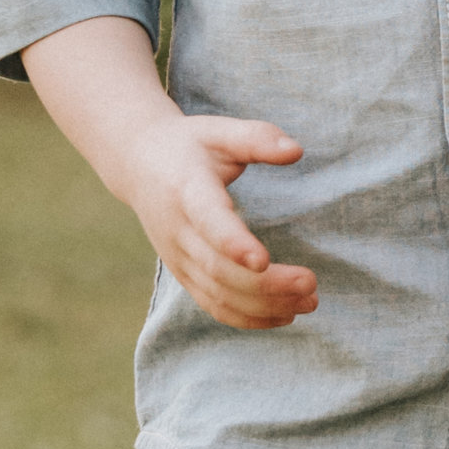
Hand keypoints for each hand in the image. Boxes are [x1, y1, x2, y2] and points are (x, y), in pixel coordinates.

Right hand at [125, 111, 317, 329]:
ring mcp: (178, 258)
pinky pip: (213, 305)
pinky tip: (284, 315)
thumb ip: (258, 138)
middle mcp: (178, 231)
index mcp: (187, 190)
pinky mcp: (183, 274)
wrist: (137, 163)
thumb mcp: (220, 130)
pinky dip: (247, 318)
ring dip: (264, 306)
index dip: (232, 242)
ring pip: (218, 295)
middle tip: (311, 284)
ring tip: (309, 303)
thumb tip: (296, 151)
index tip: (263, 260)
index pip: (208, 221)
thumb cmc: (188, 145)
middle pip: (219, 270)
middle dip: (267, 285)